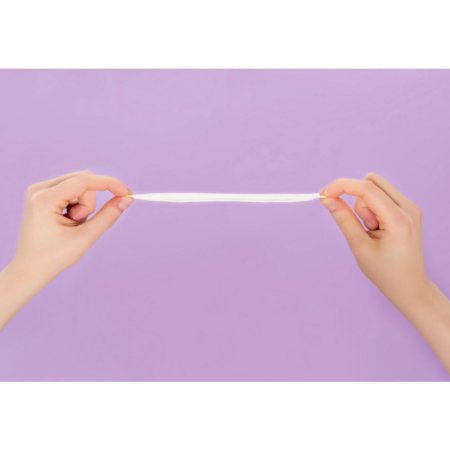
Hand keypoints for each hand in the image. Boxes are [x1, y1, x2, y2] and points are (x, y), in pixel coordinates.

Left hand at [12, 170, 132, 281]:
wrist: (30, 269)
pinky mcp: (42, 195)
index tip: (127, 193)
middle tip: (80, 224)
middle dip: (90, 203)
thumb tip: (126, 199)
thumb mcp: (85, 237)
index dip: (109, 184)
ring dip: (84, 206)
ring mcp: (39, 190)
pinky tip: (66, 221)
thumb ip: (108, 216)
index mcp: (45, 199)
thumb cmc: (54, 257)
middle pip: (82, 182)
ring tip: (72, 225)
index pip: (84, 180)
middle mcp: (39, 189)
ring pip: (79, 186)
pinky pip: (71, 191)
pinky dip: (77, 206)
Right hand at [321, 173, 449, 373]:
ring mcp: (411, 206)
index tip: (323, 194)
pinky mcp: (408, 208)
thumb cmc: (384, 271)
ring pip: (376, 187)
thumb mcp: (359, 246)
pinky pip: (382, 195)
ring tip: (372, 231)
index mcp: (399, 219)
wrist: (408, 285)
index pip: (366, 189)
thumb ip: (343, 218)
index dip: (341, 186)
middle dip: (357, 201)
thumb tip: (326, 199)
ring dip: (365, 206)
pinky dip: (372, 208)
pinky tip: (378, 228)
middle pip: (371, 182)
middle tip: (362, 227)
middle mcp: (409, 207)